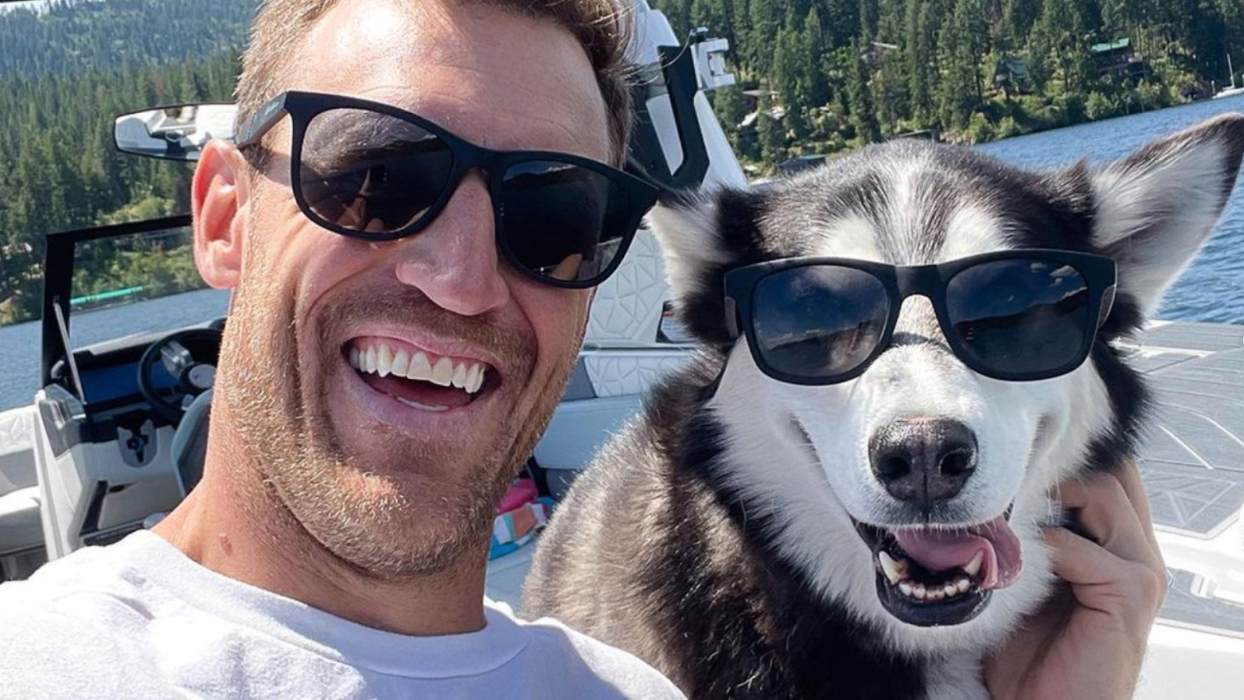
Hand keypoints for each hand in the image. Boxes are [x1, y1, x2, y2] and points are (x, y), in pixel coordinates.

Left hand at [984, 461, 1166, 699]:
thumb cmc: (1031, 651)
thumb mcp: (1027, 579)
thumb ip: (1029, 534)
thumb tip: (992, 488)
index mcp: (1118, 541)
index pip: (1107, 471)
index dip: (1064, 455)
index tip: (1011, 452)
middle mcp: (1138, 548)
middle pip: (1107, 471)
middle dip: (1054, 467)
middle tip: (1002, 476)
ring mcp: (1140, 569)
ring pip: (1100, 494)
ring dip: (1046, 497)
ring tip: (1002, 511)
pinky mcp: (1130, 593)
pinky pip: (1080, 548)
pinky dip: (1040, 547)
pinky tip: (1010, 563)